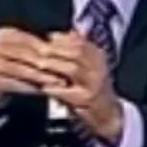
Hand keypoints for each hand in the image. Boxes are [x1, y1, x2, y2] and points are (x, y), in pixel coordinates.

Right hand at [0, 27, 66, 118]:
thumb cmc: (19, 68)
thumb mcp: (31, 55)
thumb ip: (46, 47)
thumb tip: (74, 37)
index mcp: (5, 34)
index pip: (31, 40)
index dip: (50, 49)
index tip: (69, 57)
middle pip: (27, 55)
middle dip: (48, 64)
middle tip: (67, 72)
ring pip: (22, 70)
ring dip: (43, 77)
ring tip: (59, 83)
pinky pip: (15, 83)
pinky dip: (31, 87)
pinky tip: (45, 91)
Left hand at [39, 31, 123, 145]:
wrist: (107, 113)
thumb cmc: (92, 87)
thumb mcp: (90, 66)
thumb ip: (78, 49)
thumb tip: (61, 33)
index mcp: (98, 57)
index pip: (81, 42)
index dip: (64, 38)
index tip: (50, 37)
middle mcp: (99, 68)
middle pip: (77, 53)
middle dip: (57, 50)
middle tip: (41, 49)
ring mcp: (94, 84)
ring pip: (73, 69)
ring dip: (54, 66)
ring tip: (39, 65)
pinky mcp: (87, 100)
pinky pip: (68, 92)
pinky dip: (55, 88)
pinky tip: (44, 87)